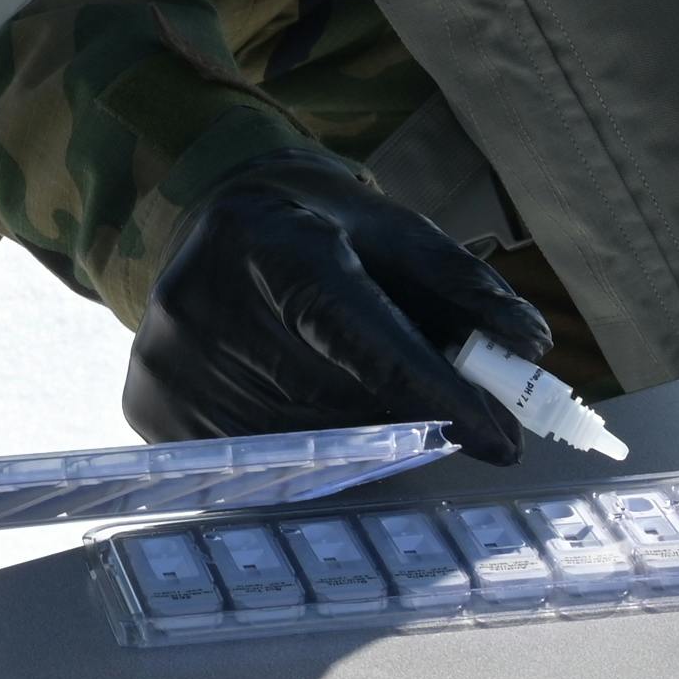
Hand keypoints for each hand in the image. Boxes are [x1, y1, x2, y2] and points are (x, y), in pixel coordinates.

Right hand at [120, 159, 557, 461]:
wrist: (201, 217)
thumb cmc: (310, 224)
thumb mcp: (385, 227)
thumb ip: (457, 284)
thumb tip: (529, 346)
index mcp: (264, 239)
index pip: (359, 334)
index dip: (435, 393)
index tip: (502, 439)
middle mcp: (201, 302)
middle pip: (338, 398)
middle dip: (412, 416)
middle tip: (465, 421)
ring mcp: (167, 364)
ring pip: (304, 442)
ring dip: (364, 437)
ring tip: (377, 400)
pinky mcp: (149, 410)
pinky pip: (259, 461)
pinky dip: (311, 450)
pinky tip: (316, 410)